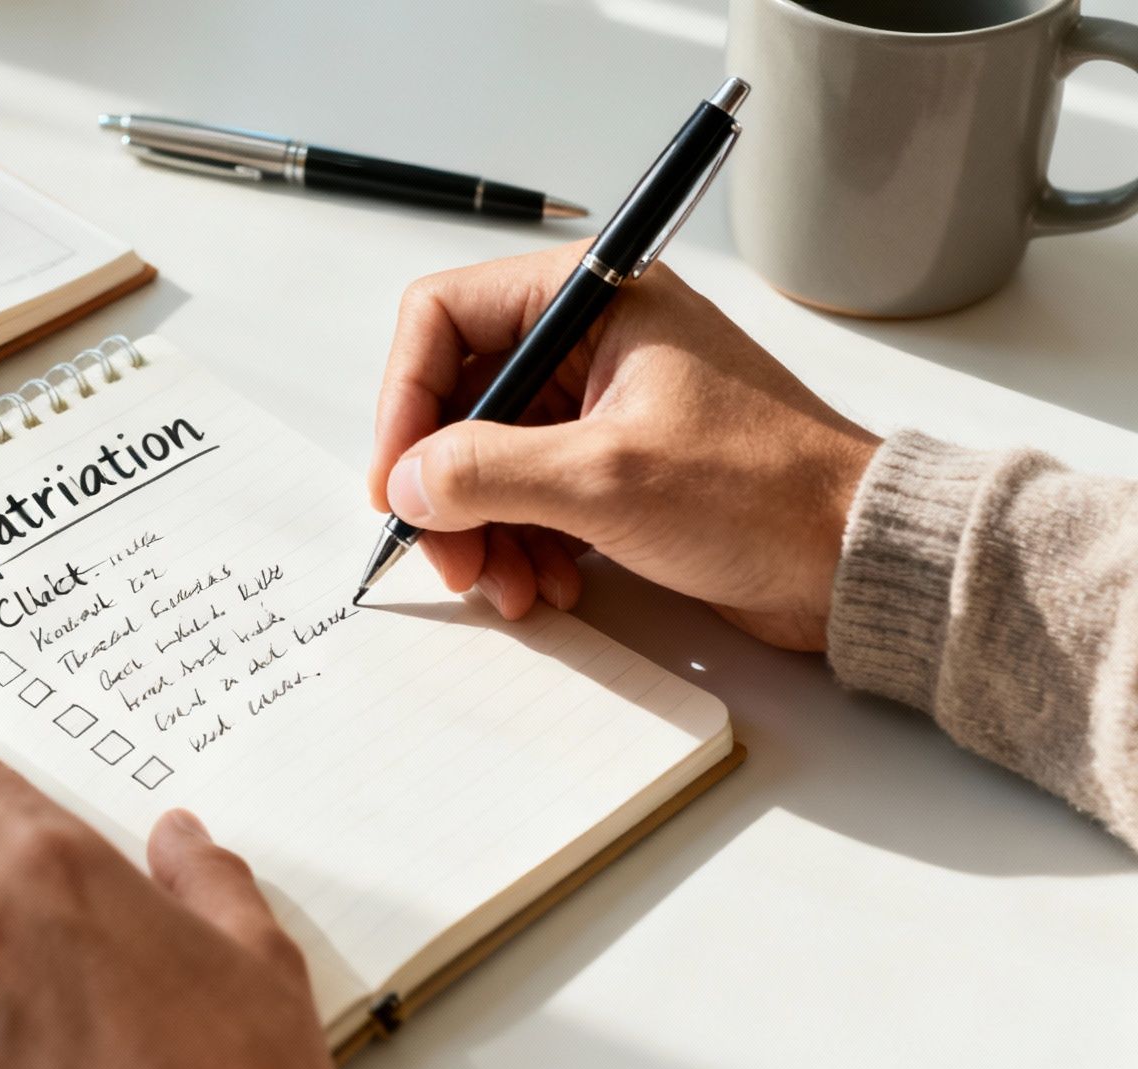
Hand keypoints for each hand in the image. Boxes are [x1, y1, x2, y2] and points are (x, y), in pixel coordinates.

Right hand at [368, 243, 880, 650]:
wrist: (855, 557)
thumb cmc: (763, 493)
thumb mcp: (604, 479)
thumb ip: (487, 472)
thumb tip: (408, 483)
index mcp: (594, 298)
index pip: (444, 319)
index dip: (404, 401)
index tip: (397, 482)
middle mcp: (590, 338)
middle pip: (459, 400)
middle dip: (445, 487)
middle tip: (446, 556)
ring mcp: (600, 404)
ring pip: (487, 458)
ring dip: (482, 529)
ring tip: (508, 586)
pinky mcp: (613, 464)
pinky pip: (529, 496)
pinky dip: (520, 544)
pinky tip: (547, 585)